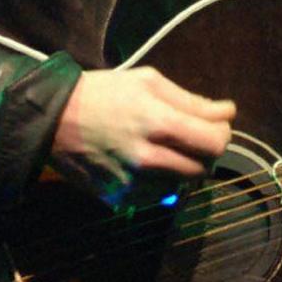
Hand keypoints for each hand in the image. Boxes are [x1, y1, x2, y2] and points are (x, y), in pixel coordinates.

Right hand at [50, 67, 235, 207]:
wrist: (53, 119)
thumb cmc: (104, 92)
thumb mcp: (149, 82)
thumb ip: (191, 101)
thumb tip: (228, 112)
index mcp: (159, 123)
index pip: (215, 142)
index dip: (223, 133)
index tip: (216, 124)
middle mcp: (149, 158)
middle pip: (203, 168)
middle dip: (205, 152)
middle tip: (194, 137)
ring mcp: (133, 182)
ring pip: (182, 184)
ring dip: (183, 167)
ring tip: (167, 147)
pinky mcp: (120, 199)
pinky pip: (157, 196)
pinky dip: (160, 181)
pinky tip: (147, 162)